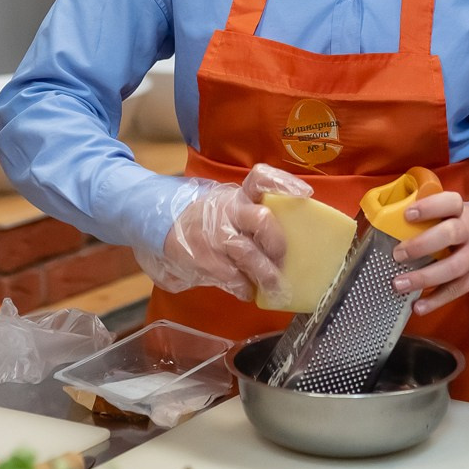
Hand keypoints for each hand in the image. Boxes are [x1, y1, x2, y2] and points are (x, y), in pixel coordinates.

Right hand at [139, 164, 303, 299]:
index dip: (284, 184)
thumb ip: (254, 213)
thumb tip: (294, 234)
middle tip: (283, 257)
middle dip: (277, 242)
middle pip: (261, 219)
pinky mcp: (204, 260)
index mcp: (237, 196)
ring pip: (247, 254)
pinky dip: (245, 288)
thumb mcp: (229, 207)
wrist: (163, 226)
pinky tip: (249, 290)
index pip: (261, 178)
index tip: (305, 194)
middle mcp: (228, 212)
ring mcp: (215, 237)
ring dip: (266, 274)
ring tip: (276, 287)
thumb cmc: (209, 219)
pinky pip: (233, 278)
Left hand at [391, 192, 468, 312]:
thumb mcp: (461, 211)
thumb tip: (392, 219)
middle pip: (450, 235)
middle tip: (398, 253)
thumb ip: (436, 215)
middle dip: (422, 244)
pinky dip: (435, 301)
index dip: (429, 207)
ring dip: (423, 278)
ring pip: (451, 268)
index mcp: (463, 212)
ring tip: (399, 284)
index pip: (450, 203)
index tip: (408, 214)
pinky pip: (455, 290)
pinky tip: (418, 306)